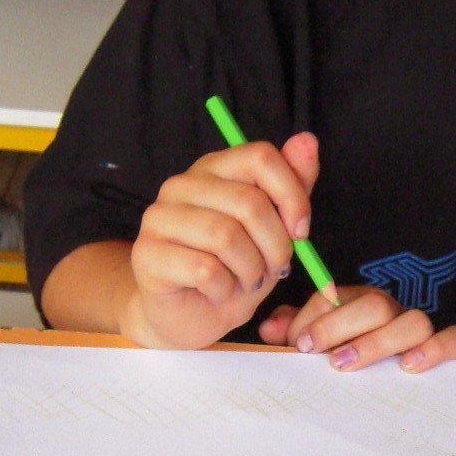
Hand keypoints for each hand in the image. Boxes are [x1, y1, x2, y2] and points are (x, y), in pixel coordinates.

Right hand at [125, 131, 318, 349]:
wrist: (190, 316)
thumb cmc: (233, 271)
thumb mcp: (274, 231)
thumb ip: (292, 187)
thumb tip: (308, 139)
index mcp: (214, 169)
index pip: (260, 157)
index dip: (292, 196)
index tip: (301, 232)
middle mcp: (181, 185)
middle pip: (248, 202)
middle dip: (276, 245)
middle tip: (275, 269)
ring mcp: (159, 218)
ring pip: (226, 237)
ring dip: (251, 270)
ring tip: (247, 281)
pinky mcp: (147, 254)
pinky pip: (205, 270)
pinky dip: (224, 289)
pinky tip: (218, 292)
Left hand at [259, 287, 455, 374]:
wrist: (418, 376)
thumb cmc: (359, 359)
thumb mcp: (323, 346)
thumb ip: (295, 334)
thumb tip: (266, 330)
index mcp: (358, 305)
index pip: (335, 297)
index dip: (313, 317)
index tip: (297, 345)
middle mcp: (391, 313)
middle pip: (373, 304)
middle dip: (338, 325)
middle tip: (311, 352)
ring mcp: (422, 331)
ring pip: (413, 321)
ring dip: (378, 342)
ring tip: (346, 365)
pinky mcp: (453, 351)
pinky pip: (455, 339)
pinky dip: (436, 349)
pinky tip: (409, 368)